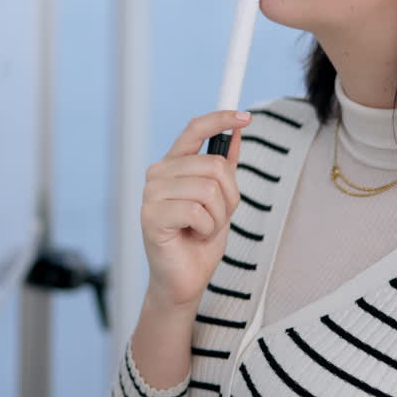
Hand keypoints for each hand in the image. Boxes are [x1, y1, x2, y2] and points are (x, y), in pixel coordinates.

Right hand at [140, 110, 250, 311]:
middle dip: (228, 196)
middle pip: (213, 165)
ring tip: (203, 228)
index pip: (194, 130)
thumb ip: (225, 166)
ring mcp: (151, 194)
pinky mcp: (151, 216)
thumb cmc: (199, 240)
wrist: (186, 279)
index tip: (245, 117)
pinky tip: (194, 236)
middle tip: (215, 217)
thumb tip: (236, 131)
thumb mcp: (221, 198)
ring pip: (208, 189)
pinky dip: (207, 228)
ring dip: (218, 216)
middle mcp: (158, 174)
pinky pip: (197, 211)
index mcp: (173, 165)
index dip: (220, 119)